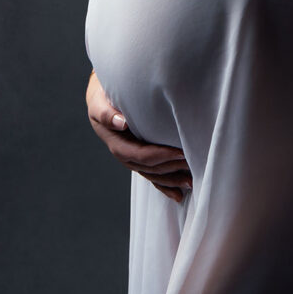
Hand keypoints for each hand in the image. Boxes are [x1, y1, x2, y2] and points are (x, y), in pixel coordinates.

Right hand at [86, 71, 191, 202]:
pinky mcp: (140, 158)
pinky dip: (165, 185)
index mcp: (117, 144)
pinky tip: (178, 194)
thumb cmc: (102, 99)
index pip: (141, 155)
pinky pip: (153, 176)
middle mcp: (126, 155)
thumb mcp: (99, 103)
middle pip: (151, 168)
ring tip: (191, 182)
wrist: (102, 100)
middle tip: (193, 164)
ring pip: (154, 175)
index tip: (179, 153)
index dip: (161, 156)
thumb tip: (121, 122)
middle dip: (171, 169)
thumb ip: (107, 113)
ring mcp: (133, 159)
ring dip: (172, 180)